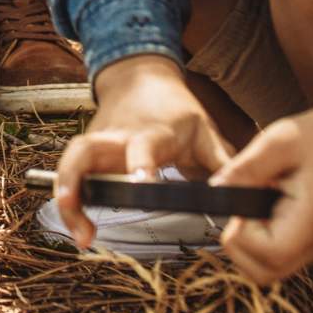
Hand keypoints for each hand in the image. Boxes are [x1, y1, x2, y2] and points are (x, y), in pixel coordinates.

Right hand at [52, 56, 234, 248]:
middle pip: (84, 153)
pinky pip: (71, 171)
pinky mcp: (88, 149)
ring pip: (70, 162)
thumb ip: (223, 162)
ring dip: (67, 196)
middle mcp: (117, 136)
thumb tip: (245, 194)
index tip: (142, 187)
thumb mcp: (205, 129)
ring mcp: (97, 141)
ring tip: (81, 235)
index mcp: (151, 132)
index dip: (139, 166)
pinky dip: (69, 198)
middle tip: (85, 227)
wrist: (140, 77)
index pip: (142, 147)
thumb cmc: (175, 109)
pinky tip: (79, 225)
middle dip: (76, 185)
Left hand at [213, 101, 312, 283]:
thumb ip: (246, 168)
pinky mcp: (307, 245)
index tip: (241, 203)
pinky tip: (262, 211)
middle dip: (239, 244)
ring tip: (252, 207)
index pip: (270, 253)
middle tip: (243, 206)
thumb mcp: (278, 142)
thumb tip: (215, 189)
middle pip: (264, 273)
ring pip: (266, 271)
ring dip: (246, 246)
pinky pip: (274, 260)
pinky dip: (257, 244)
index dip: (244, 234)